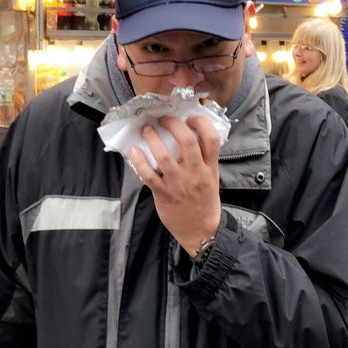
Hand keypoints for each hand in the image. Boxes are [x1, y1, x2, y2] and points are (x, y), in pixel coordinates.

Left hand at [129, 115, 221, 256]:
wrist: (201, 230)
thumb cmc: (205, 201)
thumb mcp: (212, 176)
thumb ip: (204, 158)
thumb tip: (190, 134)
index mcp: (209, 167)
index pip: (212, 138)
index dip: (201, 122)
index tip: (190, 117)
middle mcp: (195, 173)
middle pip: (187, 141)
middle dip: (173, 124)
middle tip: (164, 119)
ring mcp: (178, 183)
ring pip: (164, 156)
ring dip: (152, 138)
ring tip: (147, 130)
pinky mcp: (163, 194)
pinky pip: (148, 175)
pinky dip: (139, 161)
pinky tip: (135, 151)